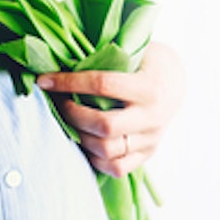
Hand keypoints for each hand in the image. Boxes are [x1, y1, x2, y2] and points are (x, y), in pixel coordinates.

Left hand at [37, 42, 184, 176]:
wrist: (174, 83)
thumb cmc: (144, 61)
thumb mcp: (132, 51)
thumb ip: (103, 57)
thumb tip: (58, 59)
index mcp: (149, 87)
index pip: (103, 85)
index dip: (69, 82)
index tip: (45, 80)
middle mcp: (152, 116)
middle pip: (104, 125)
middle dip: (72, 115)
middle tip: (59, 104)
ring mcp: (151, 139)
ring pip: (107, 150)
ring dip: (80, 136)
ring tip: (69, 122)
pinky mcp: (148, 154)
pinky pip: (116, 168)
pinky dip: (94, 159)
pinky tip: (84, 141)